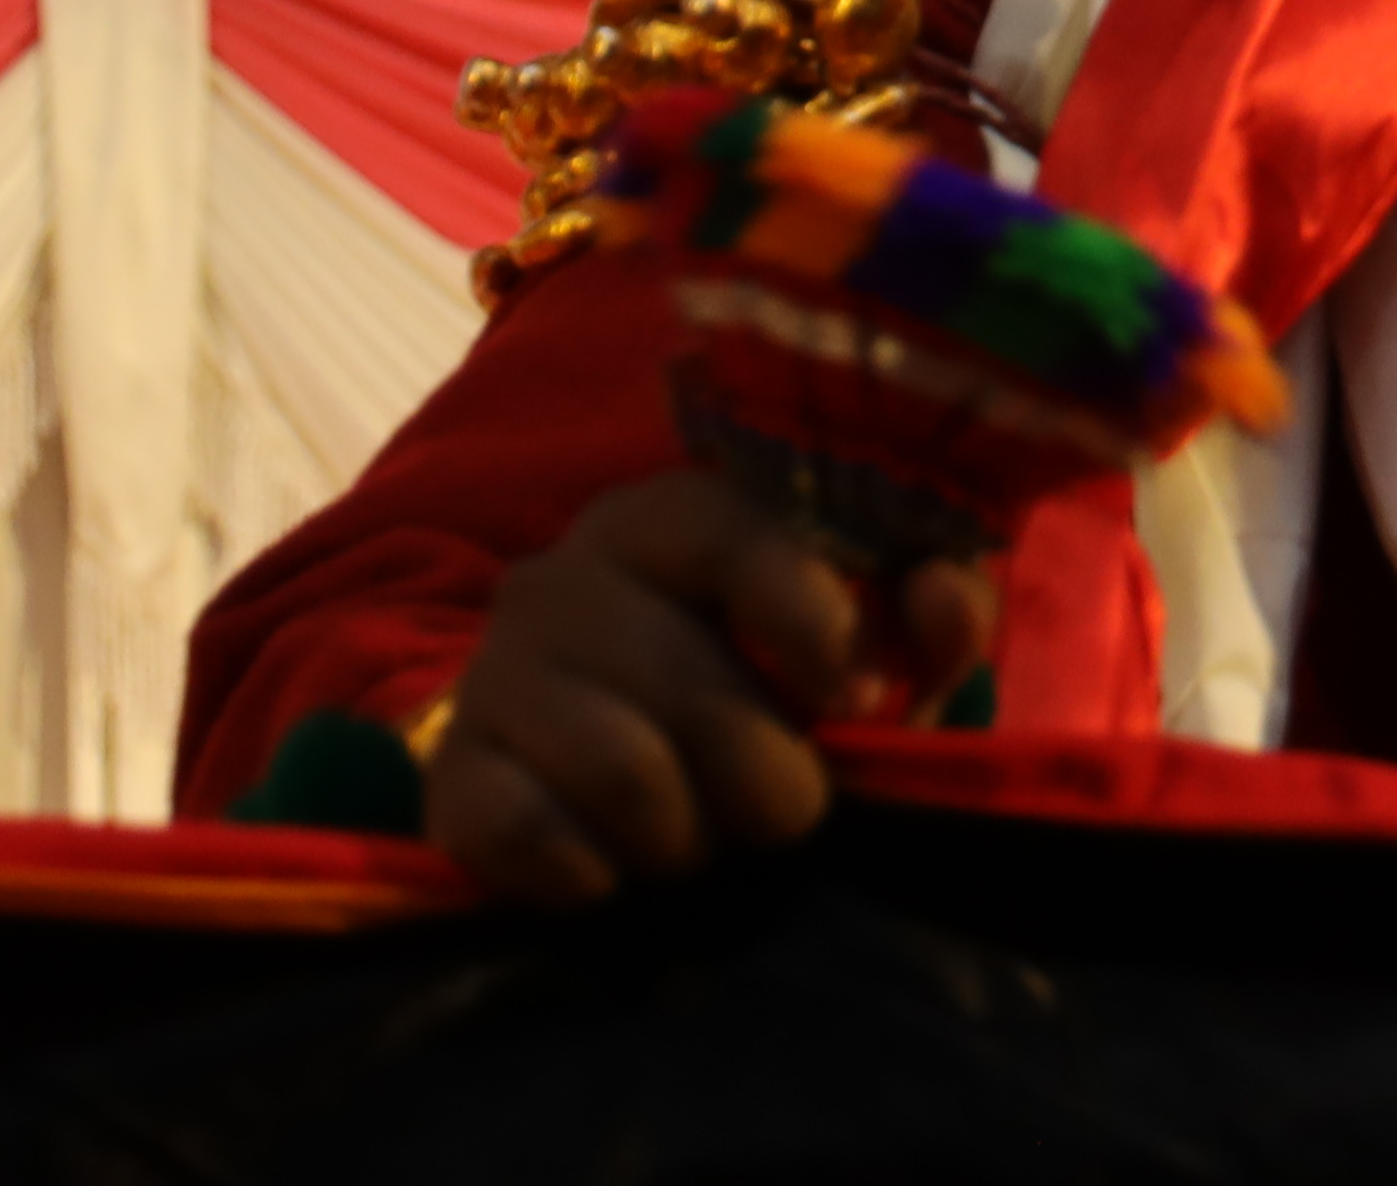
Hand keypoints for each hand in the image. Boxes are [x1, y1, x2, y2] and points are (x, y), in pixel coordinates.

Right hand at [421, 467, 993, 904]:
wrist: (584, 774)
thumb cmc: (747, 696)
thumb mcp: (850, 651)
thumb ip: (924, 619)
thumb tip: (946, 600)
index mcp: (666, 521)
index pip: (731, 531)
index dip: (809, 619)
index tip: (855, 696)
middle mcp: (564, 578)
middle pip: (692, 689)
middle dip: (767, 783)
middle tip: (778, 813)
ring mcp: (495, 672)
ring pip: (625, 772)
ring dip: (687, 839)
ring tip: (693, 842)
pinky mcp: (450, 771)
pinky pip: (524, 829)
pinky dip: (591, 874)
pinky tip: (610, 872)